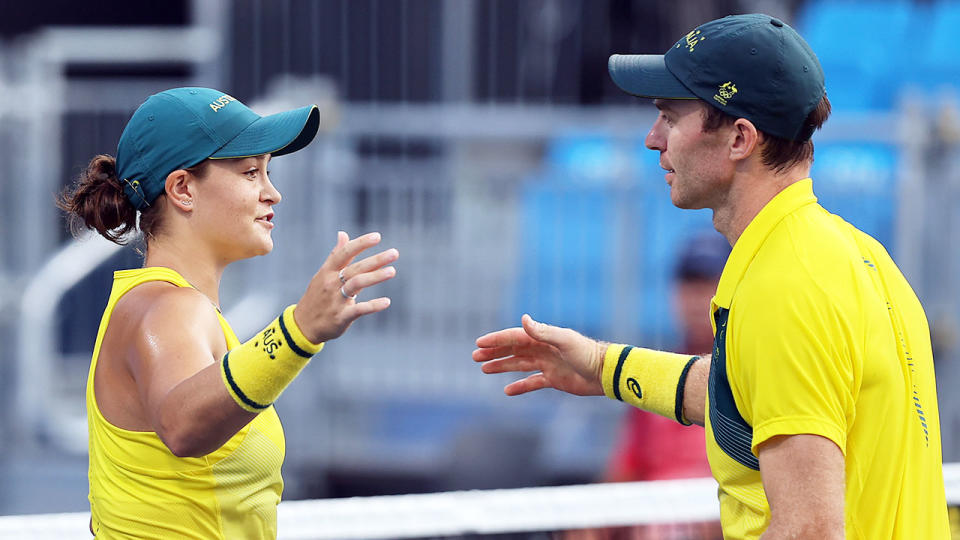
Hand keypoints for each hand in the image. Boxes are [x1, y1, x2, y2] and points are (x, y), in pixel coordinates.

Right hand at [293, 231, 398, 342]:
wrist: (303, 325)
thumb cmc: (317, 296)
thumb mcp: (323, 274)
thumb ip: (336, 255)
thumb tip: (343, 234)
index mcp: (327, 271)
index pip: (344, 253)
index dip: (360, 244)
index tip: (377, 236)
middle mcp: (331, 283)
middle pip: (356, 268)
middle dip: (376, 260)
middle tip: (394, 253)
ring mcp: (336, 300)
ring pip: (357, 284)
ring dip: (375, 276)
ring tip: (392, 271)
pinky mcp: (341, 317)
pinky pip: (359, 309)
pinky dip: (373, 305)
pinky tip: (387, 302)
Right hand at [473, 314, 605, 396]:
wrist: (605, 373)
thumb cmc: (587, 354)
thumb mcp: (564, 340)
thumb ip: (543, 331)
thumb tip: (523, 319)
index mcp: (543, 338)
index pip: (514, 337)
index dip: (496, 340)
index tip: (479, 343)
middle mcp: (543, 349)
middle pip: (513, 350)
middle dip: (494, 352)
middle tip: (475, 357)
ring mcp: (548, 364)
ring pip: (519, 364)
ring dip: (502, 366)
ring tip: (484, 369)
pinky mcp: (554, 379)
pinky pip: (532, 382)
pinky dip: (520, 386)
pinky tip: (507, 391)